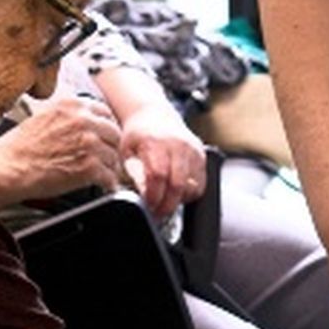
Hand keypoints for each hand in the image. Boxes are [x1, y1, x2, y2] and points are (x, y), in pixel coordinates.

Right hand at [0, 96, 122, 209]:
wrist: (8, 167)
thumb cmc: (20, 147)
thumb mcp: (45, 116)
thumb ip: (69, 116)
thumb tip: (86, 123)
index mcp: (72, 105)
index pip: (104, 112)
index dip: (104, 127)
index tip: (103, 136)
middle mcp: (83, 121)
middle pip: (113, 133)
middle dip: (110, 146)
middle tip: (105, 157)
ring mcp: (89, 143)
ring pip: (113, 156)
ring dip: (109, 166)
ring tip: (102, 173)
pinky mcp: (90, 167)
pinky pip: (110, 176)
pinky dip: (108, 183)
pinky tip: (103, 185)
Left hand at [118, 105, 207, 219]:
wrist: (155, 116)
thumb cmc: (139, 134)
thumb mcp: (127, 152)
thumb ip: (133, 174)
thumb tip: (141, 195)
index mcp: (156, 142)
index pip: (158, 176)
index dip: (153, 196)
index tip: (148, 206)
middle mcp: (178, 145)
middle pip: (178, 185)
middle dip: (167, 204)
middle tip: (157, 213)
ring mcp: (193, 151)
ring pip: (192, 187)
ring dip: (179, 200)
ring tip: (165, 201)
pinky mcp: (202, 156)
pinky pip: (201, 184)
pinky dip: (189, 193)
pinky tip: (176, 192)